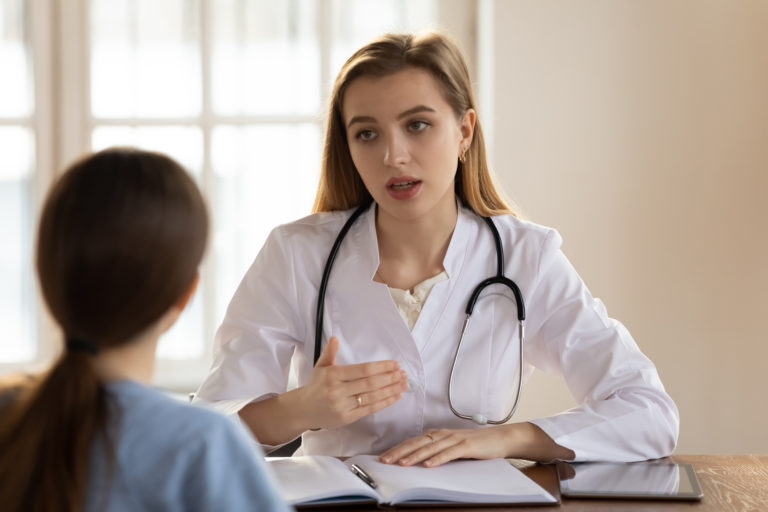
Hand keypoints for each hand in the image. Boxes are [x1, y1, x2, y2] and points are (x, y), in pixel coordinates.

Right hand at [297, 336, 407, 429]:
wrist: (304, 410)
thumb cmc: (317, 385)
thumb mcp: (321, 366)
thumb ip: (329, 353)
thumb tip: (335, 339)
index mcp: (333, 375)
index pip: (363, 370)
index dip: (381, 367)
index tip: (395, 364)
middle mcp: (337, 391)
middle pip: (370, 383)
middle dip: (389, 378)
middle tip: (403, 373)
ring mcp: (342, 406)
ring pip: (372, 397)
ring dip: (391, 390)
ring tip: (403, 384)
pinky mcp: (347, 418)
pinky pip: (369, 409)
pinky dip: (385, 402)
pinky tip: (395, 396)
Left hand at [379, 423, 574, 466]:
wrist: (499, 438)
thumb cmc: (474, 444)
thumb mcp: (451, 447)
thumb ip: (436, 451)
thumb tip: (417, 460)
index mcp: (437, 434)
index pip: (413, 441)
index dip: (397, 449)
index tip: (383, 458)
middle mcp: (443, 434)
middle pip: (417, 443)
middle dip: (399, 452)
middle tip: (385, 461)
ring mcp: (454, 439)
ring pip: (430, 447)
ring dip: (414, 456)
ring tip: (401, 464)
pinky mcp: (467, 445)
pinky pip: (449, 453)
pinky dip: (437, 458)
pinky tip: (428, 465)